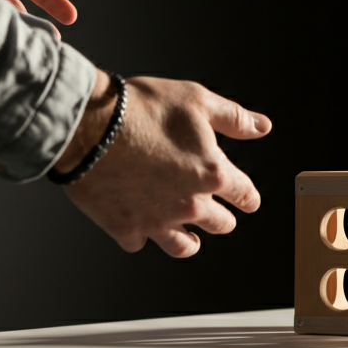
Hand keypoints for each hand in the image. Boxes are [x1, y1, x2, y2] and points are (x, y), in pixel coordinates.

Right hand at [58, 72, 271, 257]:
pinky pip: (139, 243)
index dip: (248, 198)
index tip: (247, 200)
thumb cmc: (140, 109)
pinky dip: (141, 235)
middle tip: (217, 214)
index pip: (246, 196)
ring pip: (185, 246)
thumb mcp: (197, 101)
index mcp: (213, 175)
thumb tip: (262, 127)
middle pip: (221, 225)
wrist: (85, 124)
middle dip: (222, 218)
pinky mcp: (125, 228)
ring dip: (190, 240)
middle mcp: (190, 204)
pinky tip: (140, 224)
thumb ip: (234, 118)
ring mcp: (158, 220)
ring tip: (190, 236)